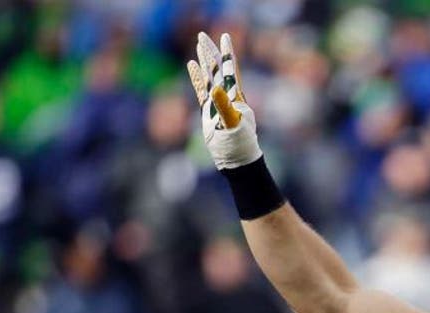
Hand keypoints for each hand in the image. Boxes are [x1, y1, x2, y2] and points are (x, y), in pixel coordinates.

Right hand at [187, 31, 261, 169]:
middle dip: (211, 52)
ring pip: (209, 77)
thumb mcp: (232, 124)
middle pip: (218, 69)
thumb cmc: (239, 144)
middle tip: (202, 36)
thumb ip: (223, 106)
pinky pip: (201, 90)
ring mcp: (217, 103)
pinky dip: (196, 78)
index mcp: (235, 96)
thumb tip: (215, 89)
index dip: (227, 53)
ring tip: (199, 45)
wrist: (236, 159)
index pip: (230, 70)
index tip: (225, 37)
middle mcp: (227, 96)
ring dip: (204, 61)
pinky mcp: (208, 111)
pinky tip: (191, 66)